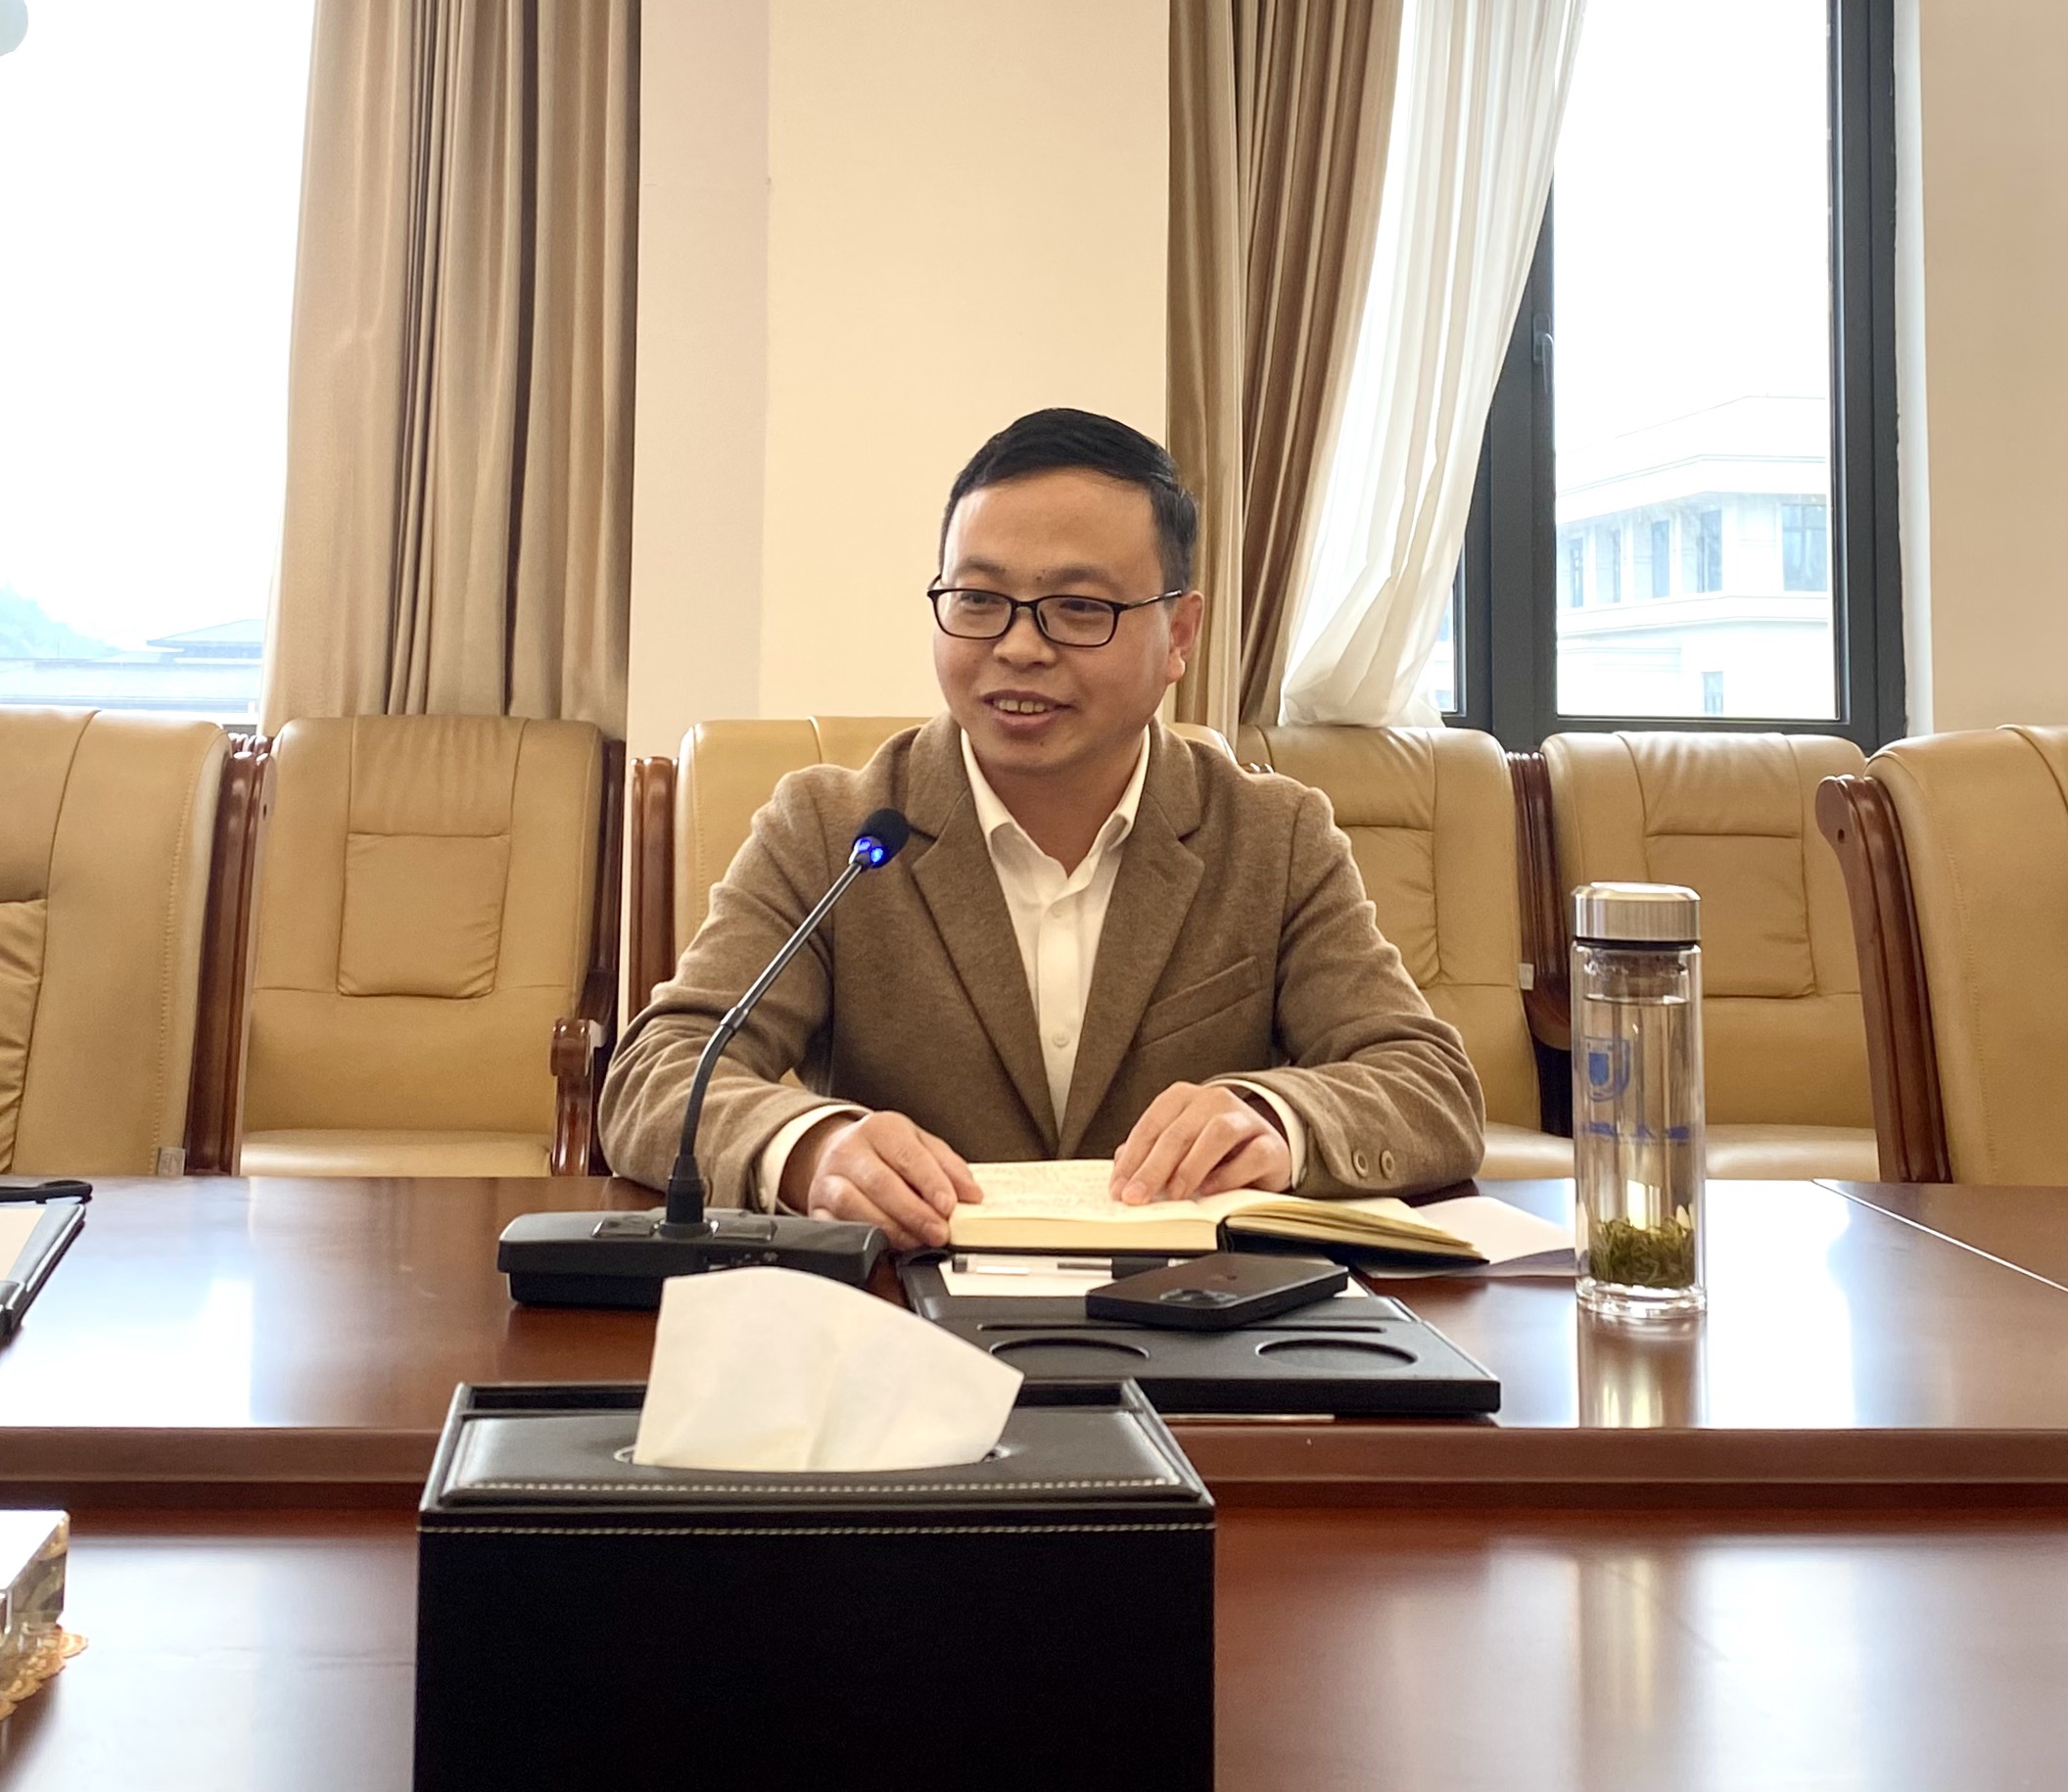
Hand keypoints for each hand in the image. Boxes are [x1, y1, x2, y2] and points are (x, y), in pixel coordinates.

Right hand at [791, 1111, 981, 1251]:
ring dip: (891, 1229)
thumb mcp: (921, 1147)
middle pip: (881, 1183)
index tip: (949, 1206)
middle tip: (939, 1232)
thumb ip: (949, 1168)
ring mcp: (828, 1178)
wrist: (841, 1153)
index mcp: (881, 1128)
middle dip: (914, 1213)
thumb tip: (972, 1195)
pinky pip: (837, 1227)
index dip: (930, 1183)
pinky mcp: (816, 1207)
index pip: (908, 1155)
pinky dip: (863, 1239)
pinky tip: (885, 1246)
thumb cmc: (886, 1153)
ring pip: (854, 1206)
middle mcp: (849, 1150)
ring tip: (917, 1242)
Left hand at [1110, 1083, 1292, 1205]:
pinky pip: (1252, 1155)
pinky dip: (1229, 1174)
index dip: (1132, 1158)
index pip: (1151, 1125)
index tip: (1119, 1189)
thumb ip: (1150, 1156)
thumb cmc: (1213, 1151)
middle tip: (1137, 1197)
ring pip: (1216, 1134)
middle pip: (1179, 1132)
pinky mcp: (1272, 1144)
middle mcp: (1214, 1100)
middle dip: (1153, 1168)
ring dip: (1191, 1167)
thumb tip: (1123, 1175)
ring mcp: (1245, 1119)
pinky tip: (1210, 1190)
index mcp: (1184, 1098)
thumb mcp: (1178, 1149)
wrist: (1264, 1150)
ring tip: (1175, 1194)